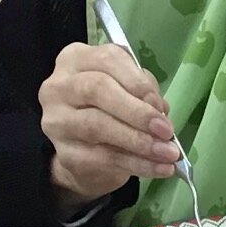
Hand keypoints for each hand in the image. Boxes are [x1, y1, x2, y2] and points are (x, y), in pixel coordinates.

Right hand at [39, 44, 177, 208]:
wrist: (87, 153)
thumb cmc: (111, 108)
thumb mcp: (128, 89)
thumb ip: (142, 92)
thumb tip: (159, 111)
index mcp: (76, 59)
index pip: (107, 59)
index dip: (137, 82)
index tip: (159, 104)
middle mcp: (59, 86)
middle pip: (98, 90)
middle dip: (137, 112)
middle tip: (165, 130)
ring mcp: (57, 120)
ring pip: (98, 126)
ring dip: (138, 141)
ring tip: (167, 153)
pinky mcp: (65, 152)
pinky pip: (102, 158)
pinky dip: (136, 163)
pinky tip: (158, 168)